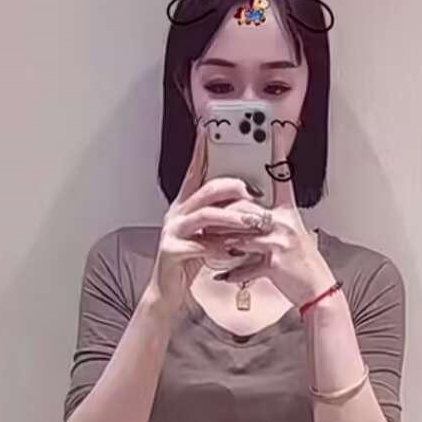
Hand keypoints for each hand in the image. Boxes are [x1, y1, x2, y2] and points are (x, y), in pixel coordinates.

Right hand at [147, 122, 258, 314]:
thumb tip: (250, 202)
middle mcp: (176, 214)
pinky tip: (234, 251)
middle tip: (252, 190)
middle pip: (205, 190)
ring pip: (205, 215)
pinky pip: (200, 245)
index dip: (202, 150)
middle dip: (231, 187)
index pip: (195, 171)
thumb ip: (223, 218)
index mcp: (185, 205)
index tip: (210, 130)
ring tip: (252, 221)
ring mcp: (172, 231)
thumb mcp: (209, 234)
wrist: (169, 292)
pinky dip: (220, 247)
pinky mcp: (171, 251)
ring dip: (231, 217)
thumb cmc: (191, 261)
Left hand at [218, 121, 335, 307]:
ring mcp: (281, 241)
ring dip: (221, 241)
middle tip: (205, 216)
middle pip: (246, 207)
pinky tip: (221, 275)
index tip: (271, 130)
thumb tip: (240, 211)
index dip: (276, 151)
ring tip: (208, 245)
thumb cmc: (298, 262)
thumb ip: (266, 219)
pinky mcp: (275, 263)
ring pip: (241, 234)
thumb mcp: (288, 233)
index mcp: (287, 210)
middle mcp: (285, 221)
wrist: (316, 289)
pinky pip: (246, 263)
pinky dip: (232, 272)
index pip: (281, 175)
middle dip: (223, 215)